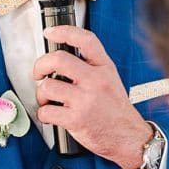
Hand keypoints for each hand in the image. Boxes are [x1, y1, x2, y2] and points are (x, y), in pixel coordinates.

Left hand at [33, 24, 149, 168]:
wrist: (129, 137)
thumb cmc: (115, 110)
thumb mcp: (110, 80)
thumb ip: (90, 67)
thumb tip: (59, 59)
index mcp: (104, 68)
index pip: (85, 40)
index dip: (64, 31)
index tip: (49, 32)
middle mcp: (95, 81)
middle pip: (58, 59)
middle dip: (40, 65)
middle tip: (38, 73)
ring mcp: (85, 100)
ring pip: (48, 86)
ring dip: (41, 95)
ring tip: (48, 100)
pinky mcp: (76, 119)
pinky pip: (46, 111)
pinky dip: (43, 114)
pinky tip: (51, 115)